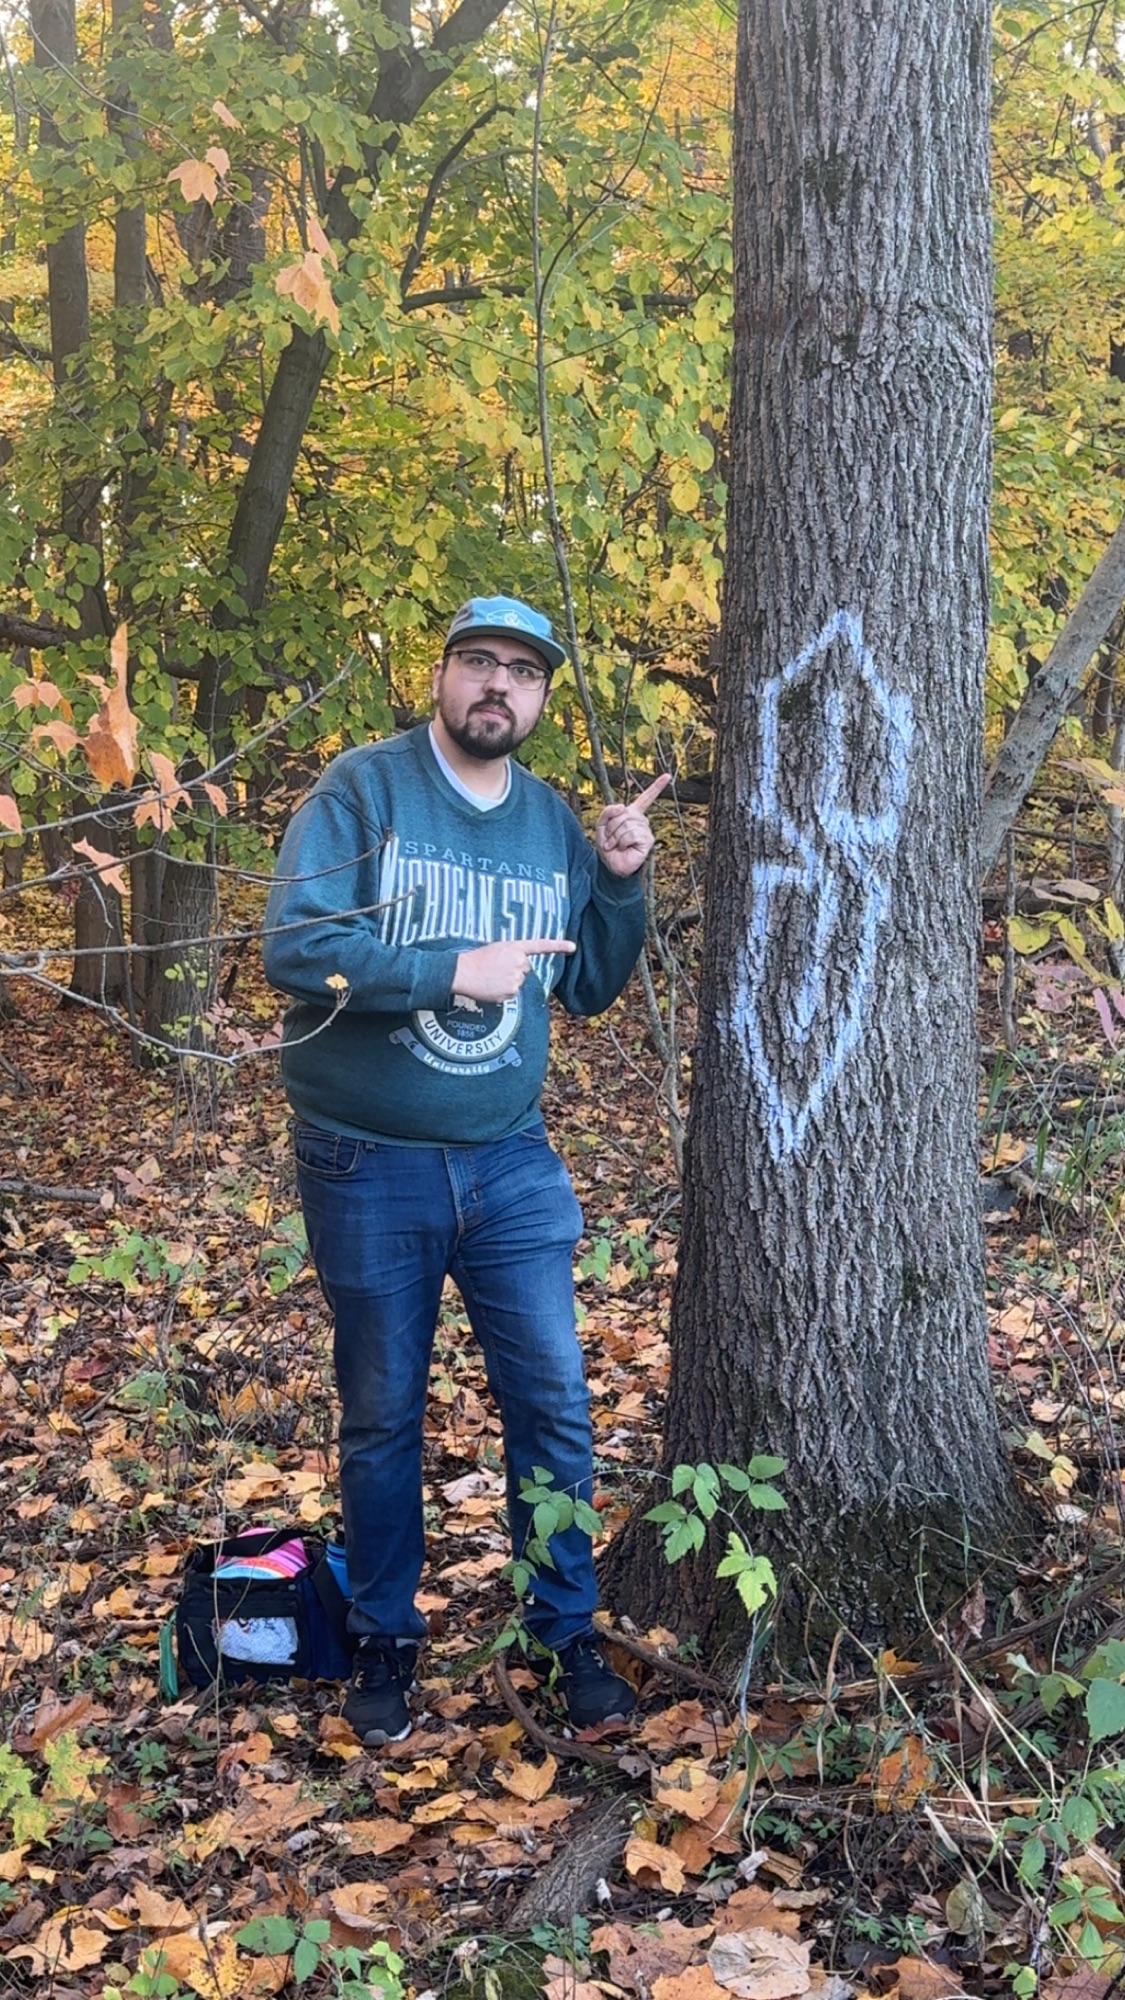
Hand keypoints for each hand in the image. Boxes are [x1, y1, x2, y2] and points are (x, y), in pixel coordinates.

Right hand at [452, 937, 576, 1002]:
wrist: (462, 972)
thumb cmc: (475, 960)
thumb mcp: (496, 950)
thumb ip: (511, 956)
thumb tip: (520, 969)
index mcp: (515, 947)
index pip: (540, 946)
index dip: (558, 946)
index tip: (573, 947)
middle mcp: (519, 961)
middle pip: (525, 968)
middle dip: (514, 969)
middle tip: (496, 968)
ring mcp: (516, 977)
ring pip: (518, 982)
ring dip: (508, 981)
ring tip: (491, 977)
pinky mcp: (511, 991)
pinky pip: (512, 993)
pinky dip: (503, 992)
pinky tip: (491, 987)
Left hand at [593, 772, 671, 876]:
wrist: (611, 866)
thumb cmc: (608, 846)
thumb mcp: (601, 826)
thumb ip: (608, 812)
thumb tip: (622, 806)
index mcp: (632, 813)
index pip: (646, 798)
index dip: (657, 787)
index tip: (668, 776)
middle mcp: (641, 820)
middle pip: (624, 812)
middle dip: (612, 826)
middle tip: (609, 840)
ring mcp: (646, 830)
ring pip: (627, 824)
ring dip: (616, 836)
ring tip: (615, 845)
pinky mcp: (648, 840)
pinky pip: (632, 834)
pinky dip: (622, 842)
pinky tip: (624, 848)